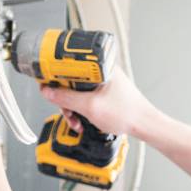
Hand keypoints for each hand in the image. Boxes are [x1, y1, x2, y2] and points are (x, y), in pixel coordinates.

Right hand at [39, 69, 155, 136]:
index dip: (55, 75)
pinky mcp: (104, 93)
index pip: (69, 65)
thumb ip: (67, 99)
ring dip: (72, 108)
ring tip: (76, 120)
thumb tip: (48, 92)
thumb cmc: (127, 113)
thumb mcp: (90, 107)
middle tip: (66, 111)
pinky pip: (85, 98)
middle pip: (71, 81)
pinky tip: (82, 120)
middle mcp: (101, 71)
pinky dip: (80, 110)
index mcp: (100, 67)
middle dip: (65, 99)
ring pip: (77, 92)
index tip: (46, 84)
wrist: (144, 125)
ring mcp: (103, 83)